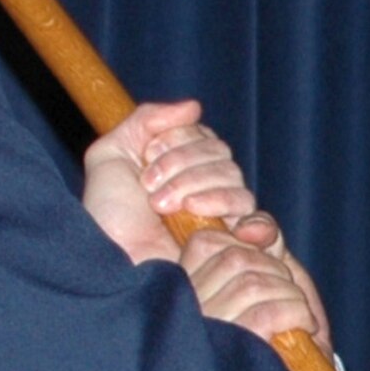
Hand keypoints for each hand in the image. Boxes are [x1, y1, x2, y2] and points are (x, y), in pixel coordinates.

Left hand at [82, 100, 255, 264]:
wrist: (114, 264)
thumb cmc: (107, 219)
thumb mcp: (111, 157)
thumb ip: (145, 121)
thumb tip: (194, 106)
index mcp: (181, 167)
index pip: (203, 136)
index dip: (177, 143)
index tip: (146, 161)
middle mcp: (206, 190)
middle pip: (222, 157)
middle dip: (184, 167)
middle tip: (151, 190)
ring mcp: (222, 220)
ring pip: (237, 185)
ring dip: (199, 189)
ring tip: (166, 210)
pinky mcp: (235, 248)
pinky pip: (262, 225)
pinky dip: (254, 222)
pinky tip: (231, 225)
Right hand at [180, 216, 330, 351]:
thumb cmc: (284, 333)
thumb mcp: (272, 278)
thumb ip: (263, 244)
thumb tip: (255, 229)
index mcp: (188, 292)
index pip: (204, 242)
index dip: (243, 238)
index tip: (264, 249)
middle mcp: (188, 312)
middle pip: (235, 258)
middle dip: (275, 269)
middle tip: (288, 296)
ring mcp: (206, 334)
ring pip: (252, 282)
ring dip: (290, 294)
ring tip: (298, 316)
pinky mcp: (230, 353)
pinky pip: (267, 311)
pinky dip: (297, 312)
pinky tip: (304, 326)